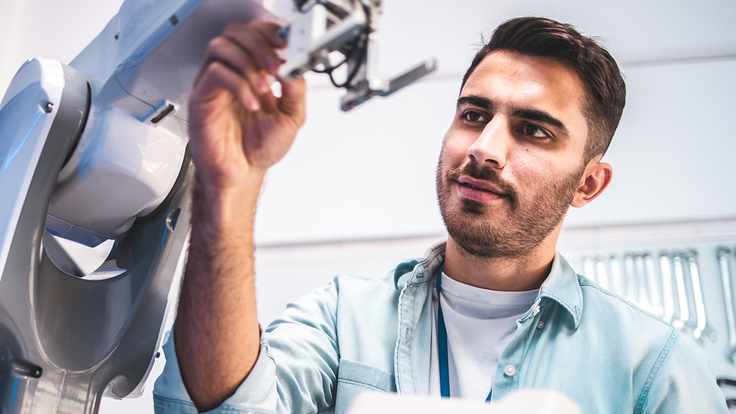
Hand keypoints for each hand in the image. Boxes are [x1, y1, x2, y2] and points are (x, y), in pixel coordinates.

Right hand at [188, 20, 305, 195]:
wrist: (243, 175)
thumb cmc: (260, 148)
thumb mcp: (292, 118)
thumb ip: (296, 91)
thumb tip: (295, 66)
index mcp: (252, 72)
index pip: (255, 35)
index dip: (270, 34)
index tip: (286, 47)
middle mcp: (231, 74)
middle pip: (236, 33)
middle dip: (260, 46)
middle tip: (275, 67)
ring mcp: (215, 84)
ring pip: (221, 47)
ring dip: (247, 62)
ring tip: (264, 87)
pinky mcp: (202, 98)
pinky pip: (215, 74)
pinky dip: (238, 85)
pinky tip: (252, 103)